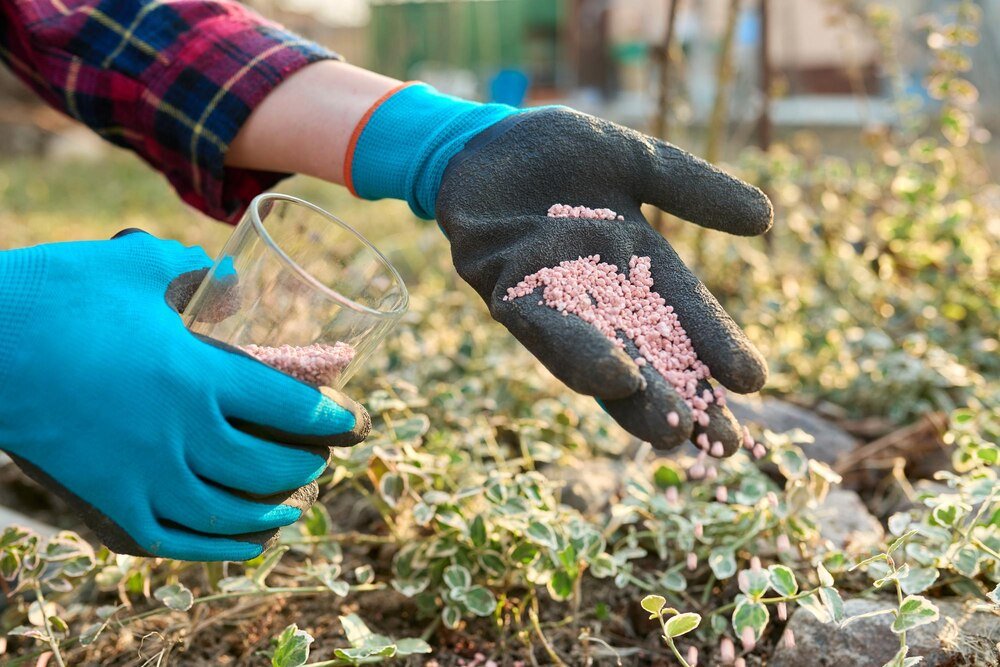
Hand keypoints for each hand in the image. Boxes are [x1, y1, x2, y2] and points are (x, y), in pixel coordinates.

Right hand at [0, 231, 368, 560]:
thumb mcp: (133, 264)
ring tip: (295, 509)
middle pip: (266, 465)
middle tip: (321, 460)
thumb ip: (194, 271)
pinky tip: (243, 545)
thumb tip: (231, 282)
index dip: (331, 417)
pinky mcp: (106, 497)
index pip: (288, 405)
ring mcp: (142, 472)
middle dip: (306, 466)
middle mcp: (179, 432)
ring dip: (271, 512)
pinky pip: (171, 537)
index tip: (354, 420)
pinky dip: (215, 547)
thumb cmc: (56, 294)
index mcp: (197, 374)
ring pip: (226, 510)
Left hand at [436, 109, 771, 452]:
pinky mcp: (501, 287)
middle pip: (645, 352)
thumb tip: (767, 219)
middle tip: (725, 445)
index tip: (752, 382)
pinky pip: (538, 326)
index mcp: (635, 263)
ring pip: (595, 354)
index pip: (682, 312)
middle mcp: (596, 291)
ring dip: (632, 395)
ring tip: (670, 430)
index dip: (715, 346)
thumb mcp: (635, 161)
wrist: (483, 139)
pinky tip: (612, 379)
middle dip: (682, 397)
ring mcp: (548, 295)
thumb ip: (691, 189)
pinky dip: (575, 353)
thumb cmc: (558, 152)